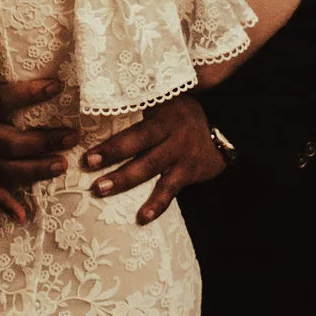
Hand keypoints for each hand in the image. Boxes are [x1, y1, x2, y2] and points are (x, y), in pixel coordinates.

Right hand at [0, 23, 75, 222]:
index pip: (3, 100)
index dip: (30, 94)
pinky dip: (5, 204)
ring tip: (62, 166)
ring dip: (36, 171)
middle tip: (73, 136)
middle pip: (12, 143)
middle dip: (44, 142)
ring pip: (7, 170)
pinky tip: (24, 217)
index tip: (57, 86)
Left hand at [83, 93, 222, 225]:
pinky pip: (171, 190)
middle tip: (91, 176)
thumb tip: (107, 98)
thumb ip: (142, 103)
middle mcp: (172, 136)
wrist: (226, 126)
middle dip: (114, 162)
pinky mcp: (189, 173)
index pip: (136, 132)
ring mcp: (181, 155)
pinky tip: (142, 218)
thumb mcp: (166, 101)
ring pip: (151, 170)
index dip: (113, 145)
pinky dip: (157, 205)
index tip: (89, 157)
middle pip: (141, 150)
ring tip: (102, 191)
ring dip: (125, 181)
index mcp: (163, 118)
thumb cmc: (183, 113)